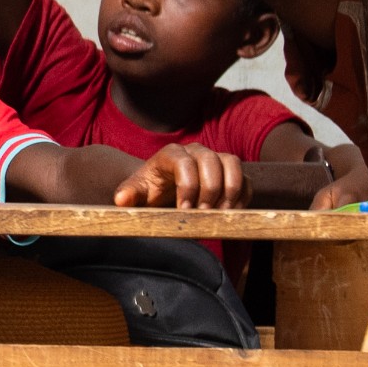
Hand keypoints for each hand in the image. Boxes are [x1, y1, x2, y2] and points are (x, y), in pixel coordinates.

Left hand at [113, 143, 247, 208]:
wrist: (162, 189)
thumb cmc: (148, 191)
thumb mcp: (135, 193)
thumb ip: (128, 194)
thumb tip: (122, 199)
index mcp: (171, 154)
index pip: (184, 162)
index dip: (187, 186)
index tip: (184, 210)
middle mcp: (196, 152)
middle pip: (212, 161)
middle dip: (210, 190)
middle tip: (204, 214)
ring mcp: (215, 159)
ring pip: (233, 164)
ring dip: (231, 190)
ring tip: (222, 214)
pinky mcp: (230, 173)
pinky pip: (245, 179)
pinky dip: (243, 196)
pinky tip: (232, 213)